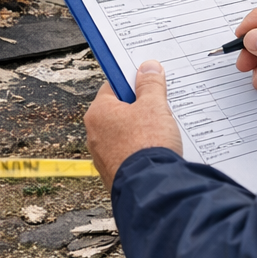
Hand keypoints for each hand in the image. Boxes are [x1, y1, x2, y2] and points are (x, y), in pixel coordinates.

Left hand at [84, 60, 182, 190]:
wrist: (151, 189)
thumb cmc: (148, 145)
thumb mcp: (154, 105)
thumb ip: (151, 84)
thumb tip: (148, 68)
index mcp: (98, 113)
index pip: (113, 86)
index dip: (133, 82)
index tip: (147, 81)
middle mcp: (95, 134)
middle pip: (120, 110)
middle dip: (140, 107)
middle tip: (159, 107)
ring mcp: (103, 157)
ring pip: (125, 133)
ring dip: (142, 129)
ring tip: (161, 131)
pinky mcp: (115, 174)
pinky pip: (129, 153)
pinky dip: (141, 149)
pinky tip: (157, 150)